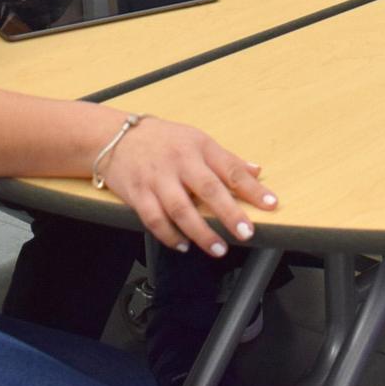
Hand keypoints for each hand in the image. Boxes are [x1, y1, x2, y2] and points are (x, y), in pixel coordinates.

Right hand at [98, 115, 277, 256]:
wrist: (113, 137)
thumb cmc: (161, 139)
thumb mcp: (196, 140)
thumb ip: (226, 159)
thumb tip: (256, 171)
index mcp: (199, 147)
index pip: (231, 169)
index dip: (252, 188)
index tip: (271, 204)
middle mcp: (179, 162)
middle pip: (208, 189)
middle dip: (229, 213)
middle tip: (246, 233)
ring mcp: (157, 179)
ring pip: (181, 208)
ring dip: (201, 231)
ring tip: (218, 249)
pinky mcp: (137, 194)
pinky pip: (154, 218)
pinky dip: (169, 235)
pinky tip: (183, 245)